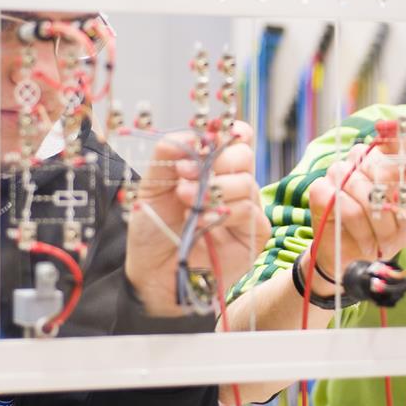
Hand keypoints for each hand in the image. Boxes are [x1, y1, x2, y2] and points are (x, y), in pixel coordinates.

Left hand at [125, 121, 270, 316]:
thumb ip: (167, 156)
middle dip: (215, 161)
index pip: (237, 138)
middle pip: (244, 155)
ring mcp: (246, 208)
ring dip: (214, 188)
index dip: (227, 132)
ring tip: (185, 199)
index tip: (204, 140)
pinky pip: (248, 212)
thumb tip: (190, 135)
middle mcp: (235, 185)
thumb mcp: (152, 186)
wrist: (153, 273)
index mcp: (215, 168)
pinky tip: (200, 221)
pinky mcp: (254, 234)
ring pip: (246, 183)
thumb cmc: (155, 230)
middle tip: (184, 174)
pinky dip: (222, 212)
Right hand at [304, 131, 405, 295]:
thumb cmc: (388, 226)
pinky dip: (360, 229)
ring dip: (380, 224)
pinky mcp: (319, 190)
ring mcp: (337, 171)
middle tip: (397, 226)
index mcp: (385, 153)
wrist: (357, 256)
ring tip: (380, 237)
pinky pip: (346, 207)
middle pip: (388, 170)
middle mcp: (360, 156)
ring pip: (366, 192)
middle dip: (397, 206)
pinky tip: (363, 237)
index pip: (404, 143)